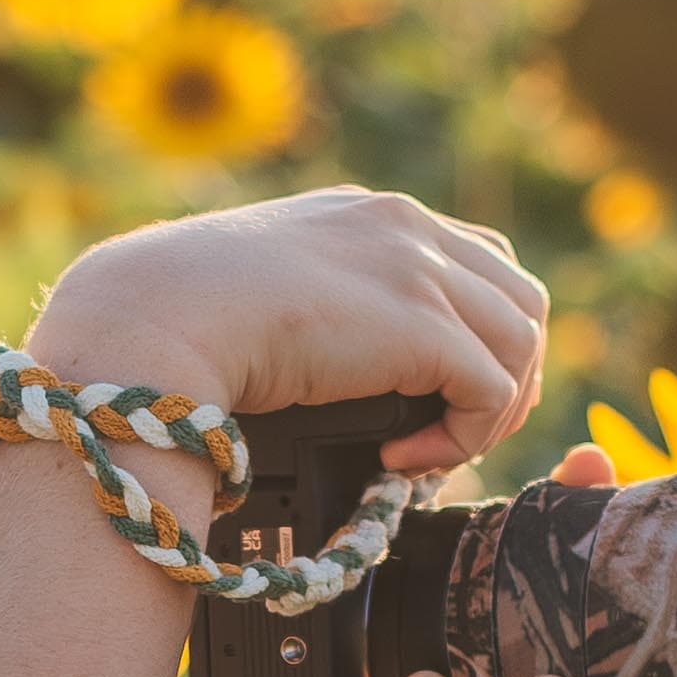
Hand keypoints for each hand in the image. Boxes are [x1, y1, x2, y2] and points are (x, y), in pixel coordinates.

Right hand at [25, 187, 546, 473]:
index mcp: (369, 213)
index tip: (433, 397)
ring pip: (522, 344)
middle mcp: (406, 227)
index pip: (474, 262)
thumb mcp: (262, 290)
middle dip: (506, 374)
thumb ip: (312, 308)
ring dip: (491, 411)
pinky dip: (466, 438)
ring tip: (429, 453)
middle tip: (451, 433)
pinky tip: (405, 462)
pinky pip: (493, 389)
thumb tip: (322, 364)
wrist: (154, 316)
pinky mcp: (421, 325)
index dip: (476, 337)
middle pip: (520, 300)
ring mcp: (418, 269)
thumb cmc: (176, 316)